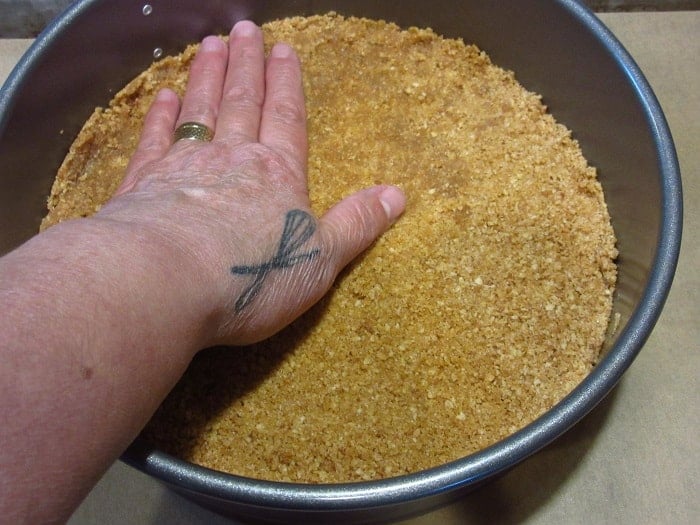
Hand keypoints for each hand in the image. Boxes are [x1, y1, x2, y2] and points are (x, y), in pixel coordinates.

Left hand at [97, 21, 405, 346]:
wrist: (164, 283)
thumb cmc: (250, 275)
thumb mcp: (320, 258)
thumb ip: (356, 224)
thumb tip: (399, 195)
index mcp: (278, 174)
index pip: (286, 118)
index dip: (286, 84)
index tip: (284, 50)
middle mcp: (231, 160)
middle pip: (242, 103)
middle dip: (246, 66)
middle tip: (245, 30)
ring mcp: (184, 167)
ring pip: (200, 111)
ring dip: (207, 77)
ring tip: (211, 45)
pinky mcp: (142, 184)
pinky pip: (155, 139)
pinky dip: (161, 116)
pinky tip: (164, 96)